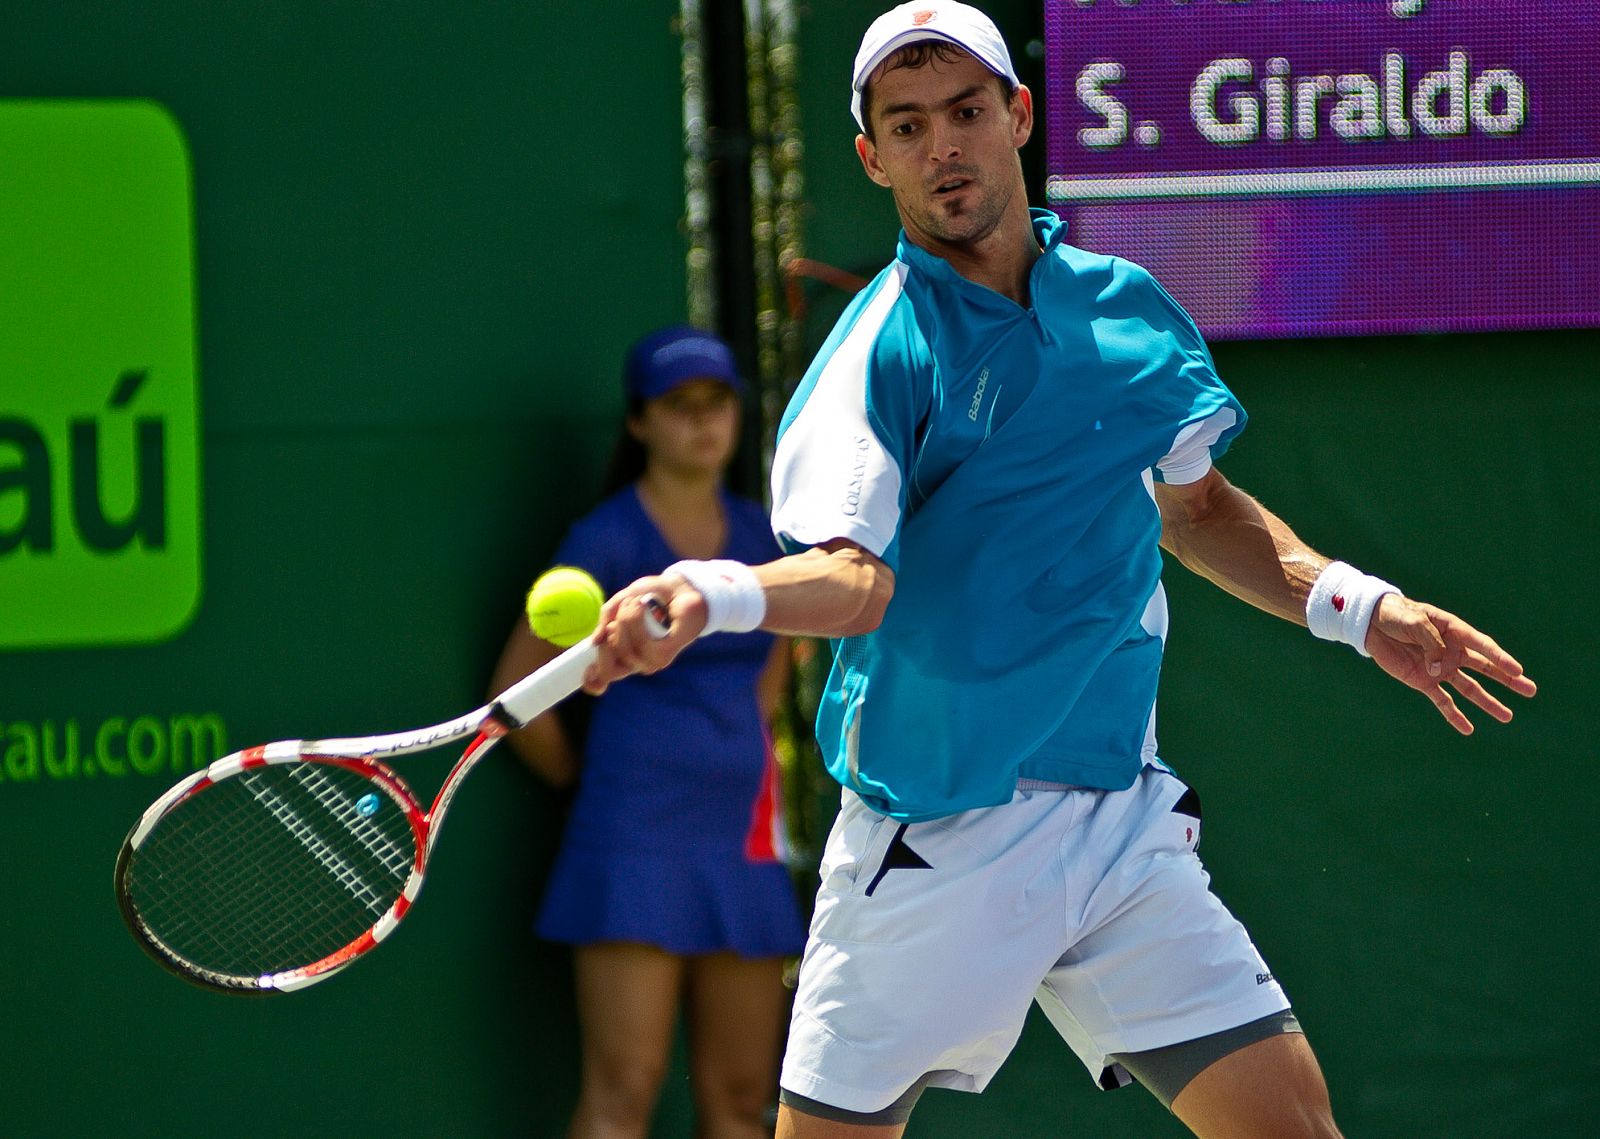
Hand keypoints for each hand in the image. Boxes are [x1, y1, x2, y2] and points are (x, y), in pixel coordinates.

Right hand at [581, 573, 708, 694]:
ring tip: (636, 605)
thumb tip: (595, 641)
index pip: (603, 677)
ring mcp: (651, 660)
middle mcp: (636, 661)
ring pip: (625, 652)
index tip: (586, 673)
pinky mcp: (666, 654)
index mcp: (622, 653)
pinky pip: (643, 645)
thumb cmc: (651, 596)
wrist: (678, 588)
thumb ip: (606, 619)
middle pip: (609, 668)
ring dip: (626, 622)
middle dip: (608, 636)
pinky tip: (644, 608)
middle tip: (618, 616)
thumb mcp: (621, 602)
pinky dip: (639, 621)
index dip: (593, 679)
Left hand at [1364, 595, 1536, 733]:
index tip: (1518, 670)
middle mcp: (1452, 652)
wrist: (1372, 624)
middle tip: (1530, 690)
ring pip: (1470, 688)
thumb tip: (1440, 669)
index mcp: (1454, 632)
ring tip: (1508, 716)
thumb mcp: (1415, 623)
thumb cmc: (1397, 616)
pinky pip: (1442, 701)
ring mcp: (1440, 668)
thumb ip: (1430, 644)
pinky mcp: (1424, 681)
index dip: (1500, 658)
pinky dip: (1454, 715)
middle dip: (1508, 680)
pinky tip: (1468, 729)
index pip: (1483, 646)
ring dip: (1488, 702)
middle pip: (1486, 668)